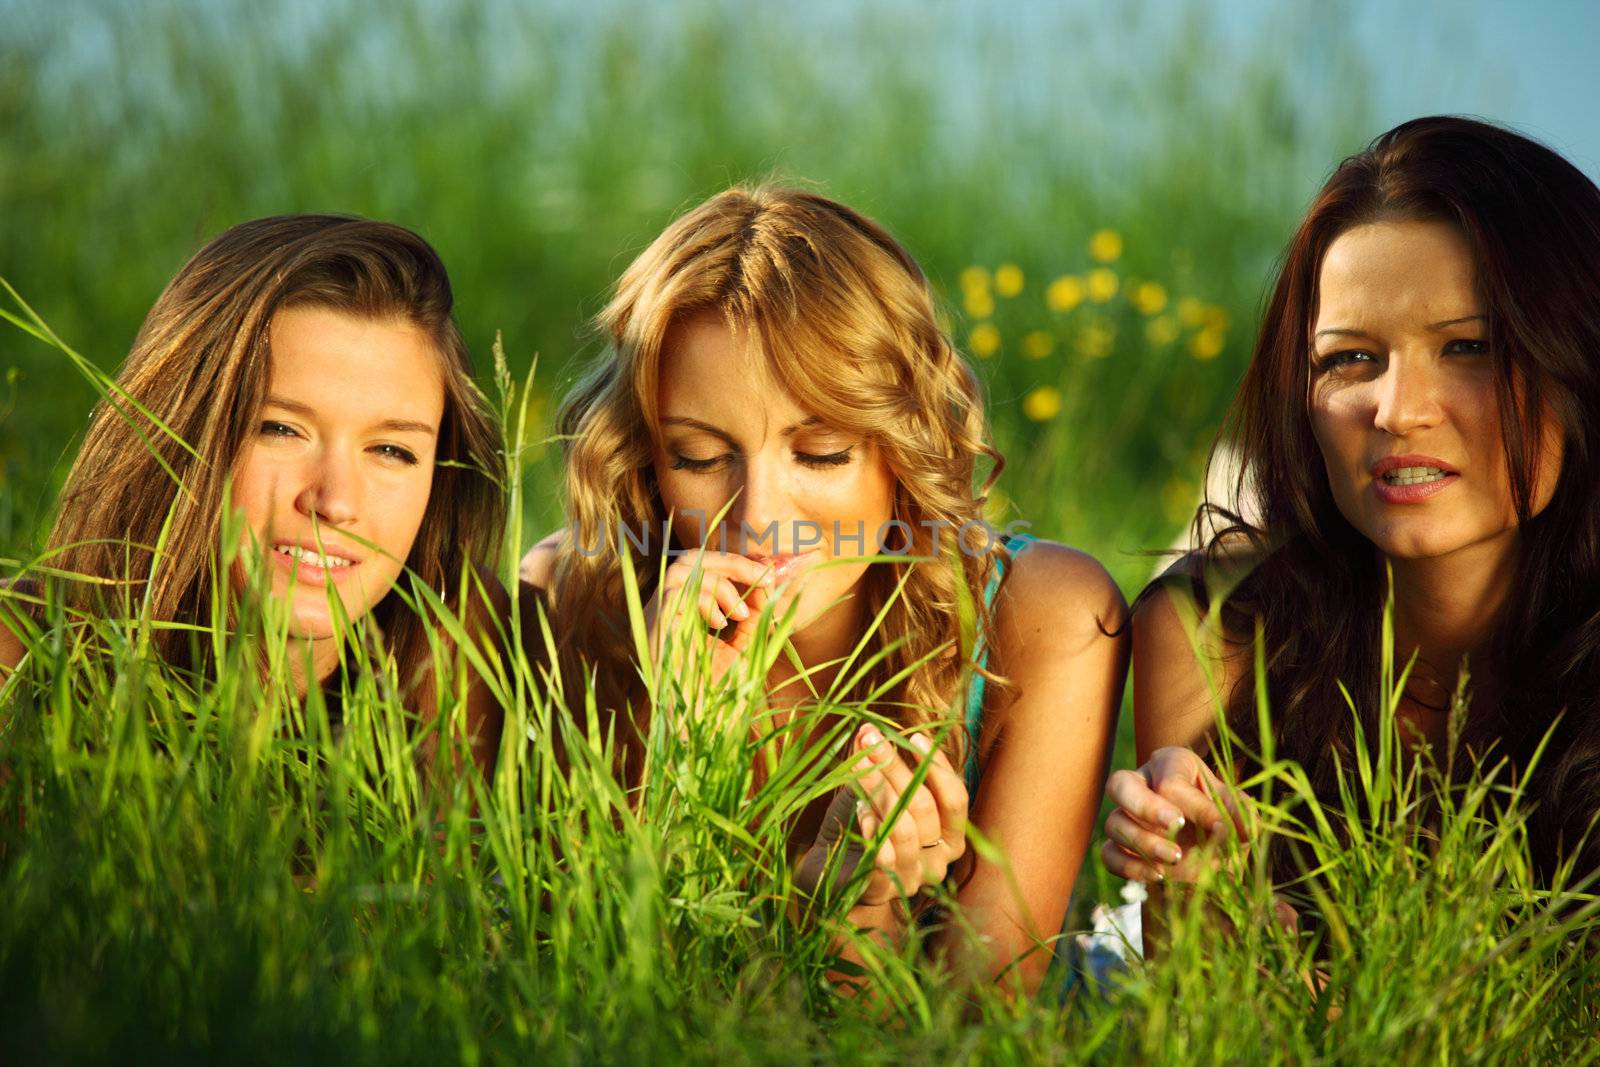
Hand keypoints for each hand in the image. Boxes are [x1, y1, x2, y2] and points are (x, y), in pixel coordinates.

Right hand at [643, 548, 817, 679]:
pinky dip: (706, 600)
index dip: (736, 564)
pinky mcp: (655, 628)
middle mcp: (668, 611)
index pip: (704, 568)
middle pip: (693, 560)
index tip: (768, 573)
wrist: (705, 730)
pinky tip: (722, 626)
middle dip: (733, 563)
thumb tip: (766, 581)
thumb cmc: (722, 695)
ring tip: (739, 615)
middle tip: (763, 577)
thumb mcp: (747, 645)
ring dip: (721, 583)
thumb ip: (756, 614)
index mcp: (686, 612)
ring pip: (684, 568)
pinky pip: (678, 592)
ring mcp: (658, 618)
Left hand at [798, 724, 968, 906]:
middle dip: (895, 767)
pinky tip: (858, 811)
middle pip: (924, 806)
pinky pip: (883, 854)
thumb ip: (881, 767)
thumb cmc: (863, 826)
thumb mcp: (876, 792)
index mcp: (950, 836)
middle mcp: (939, 860)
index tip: (913, 737)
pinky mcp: (884, 890)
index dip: (937, 767)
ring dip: (878, 790)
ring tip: (857, 766)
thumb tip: (868, 730)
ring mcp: (913, 877)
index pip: (955, 798)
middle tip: (870, 739)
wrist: (832, 874)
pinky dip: (870, 826)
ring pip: (903, 826)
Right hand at [1100, 745, 1246, 882]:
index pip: (1171, 780)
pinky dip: (1131, 866)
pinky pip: (1109, 854)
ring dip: (1144, 842)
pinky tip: (1159, 875)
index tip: (1220, 829)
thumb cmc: (1224, 826)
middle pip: (1120, 784)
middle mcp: (1142, 785)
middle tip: (1176, 825)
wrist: (1215, 860)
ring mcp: (1125, 817)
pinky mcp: (1118, 847)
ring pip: (1114, 823)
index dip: (1196, 806)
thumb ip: (1241, 817)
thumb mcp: (1238, 816)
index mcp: (1171, 765)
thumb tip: (1238, 829)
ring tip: (1175, 858)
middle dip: (1147, 807)